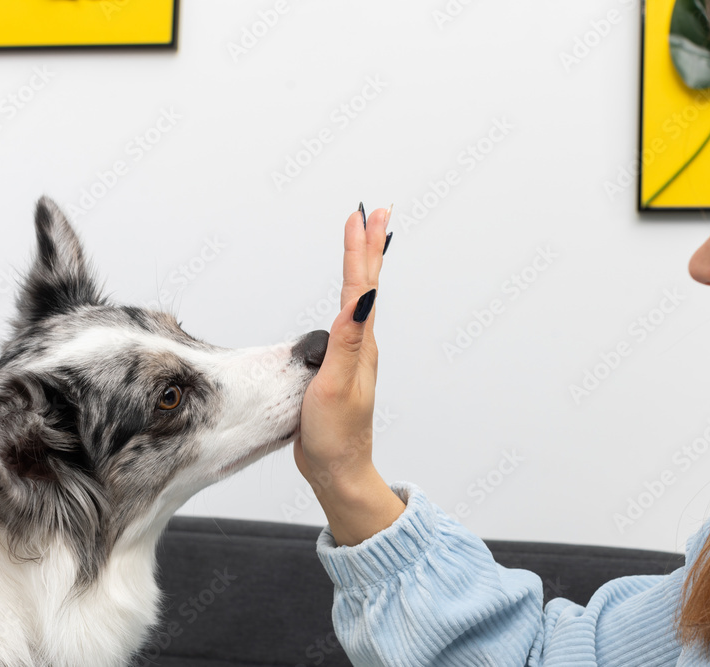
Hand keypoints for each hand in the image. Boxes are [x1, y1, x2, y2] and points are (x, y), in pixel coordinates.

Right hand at [293, 204, 404, 545]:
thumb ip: (349, 341)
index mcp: (361, 344)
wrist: (336, 469)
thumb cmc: (336, 434)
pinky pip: (347, 320)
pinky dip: (349, 295)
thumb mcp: (338, 385)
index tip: (360, 217)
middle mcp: (361, 344)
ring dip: (361, 266)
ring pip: (358, 299)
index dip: (358, 250)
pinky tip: (348, 297)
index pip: (360, 286)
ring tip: (364, 240)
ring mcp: (352, 355)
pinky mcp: (339, 366)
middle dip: (367, 247)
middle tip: (373, 213)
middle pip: (364, 285)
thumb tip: (362, 298)